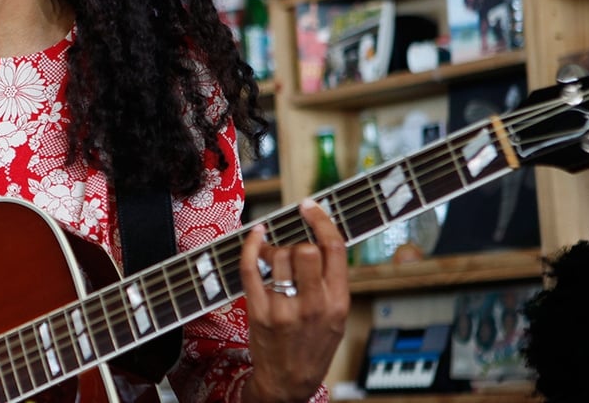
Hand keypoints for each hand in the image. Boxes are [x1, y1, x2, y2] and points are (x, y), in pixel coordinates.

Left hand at [238, 198, 349, 402]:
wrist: (289, 383)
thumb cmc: (312, 346)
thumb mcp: (336, 318)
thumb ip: (330, 282)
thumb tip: (317, 240)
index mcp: (338, 302)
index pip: (334, 249)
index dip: (322, 220)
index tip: (310, 206)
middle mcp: (314, 305)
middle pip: (305, 250)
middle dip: (297, 243)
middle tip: (292, 250)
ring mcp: (285, 309)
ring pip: (278, 256)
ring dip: (274, 248)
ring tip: (273, 256)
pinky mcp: (259, 312)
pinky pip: (251, 268)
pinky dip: (250, 246)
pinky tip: (255, 236)